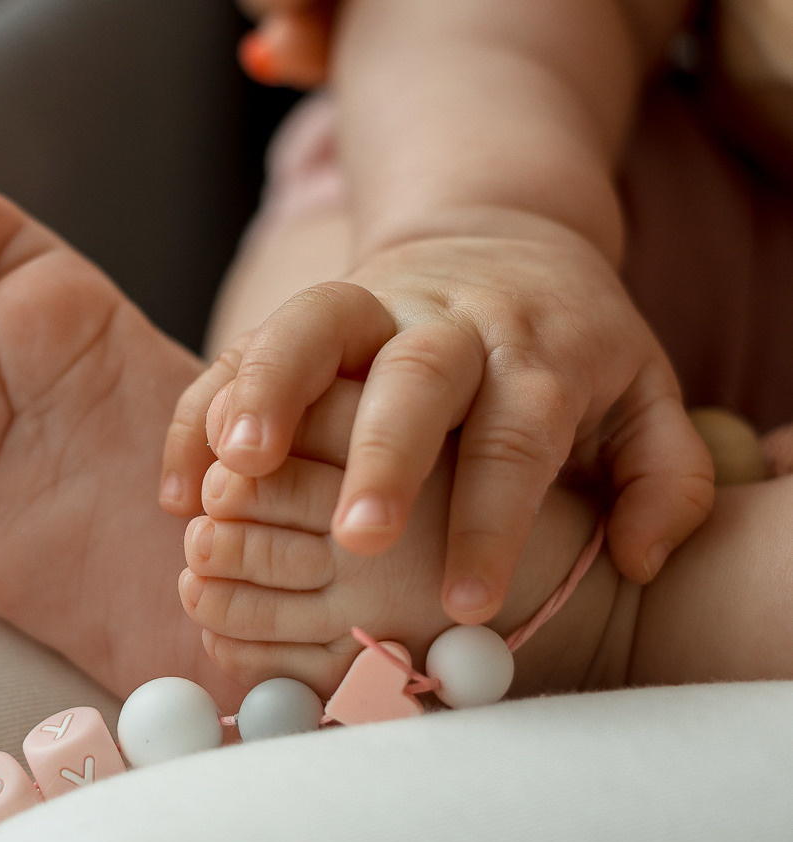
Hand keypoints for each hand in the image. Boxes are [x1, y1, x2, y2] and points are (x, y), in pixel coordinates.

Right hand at [162, 213, 713, 619]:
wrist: (503, 236)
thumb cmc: (574, 348)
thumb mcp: (648, 398)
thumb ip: (663, 476)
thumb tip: (635, 557)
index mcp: (538, 353)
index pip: (518, 437)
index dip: (495, 521)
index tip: (470, 605)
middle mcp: (452, 321)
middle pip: (416, 373)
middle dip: (384, 454)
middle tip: (359, 539)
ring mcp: (372, 304)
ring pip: (313, 325)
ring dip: (269, 390)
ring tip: (236, 469)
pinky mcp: (309, 313)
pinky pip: (243, 348)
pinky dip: (204, 410)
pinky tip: (178, 489)